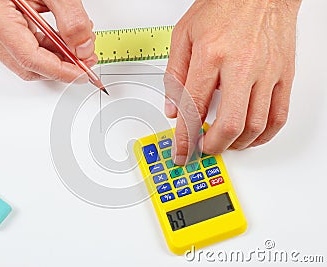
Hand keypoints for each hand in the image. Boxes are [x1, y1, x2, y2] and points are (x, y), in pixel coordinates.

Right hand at [0, 0, 96, 81]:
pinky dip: (48, 51)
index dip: (60, 70)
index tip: (82, 73)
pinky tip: (64, 41)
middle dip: (62, 67)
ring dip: (57, 59)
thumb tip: (83, 49)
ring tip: (79, 45)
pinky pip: (25, 53)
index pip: (30, 59)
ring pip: (28, 63)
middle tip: (87, 59)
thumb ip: (72, 19)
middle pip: (29, 66)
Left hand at [166, 0, 301, 164]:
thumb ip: (175, 73)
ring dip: (236, 144)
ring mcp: (267, 72)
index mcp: (211, 55)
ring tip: (223, 143)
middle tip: (203, 148)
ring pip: (255, 125)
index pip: (194, 107)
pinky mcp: (284, 75)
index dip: (184, 136)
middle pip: (230, 124)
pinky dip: (264, 135)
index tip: (180, 151)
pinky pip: (279, 115)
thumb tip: (173, 107)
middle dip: (213, 146)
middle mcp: (241, 65)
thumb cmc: (224, 6)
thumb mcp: (184, 34)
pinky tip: (251, 137)